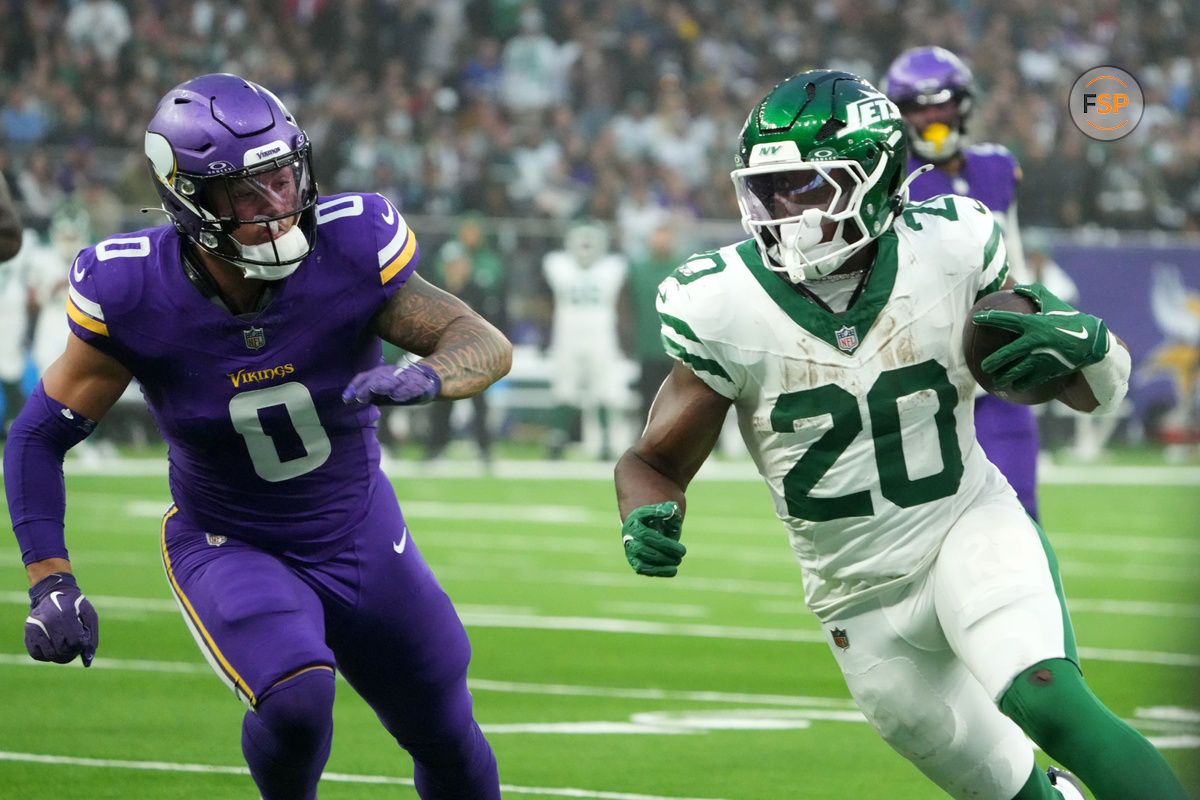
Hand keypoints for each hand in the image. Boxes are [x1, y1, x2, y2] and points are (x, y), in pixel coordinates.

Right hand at [25, 573, 97, 666]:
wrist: (52, 592)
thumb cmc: (75, 606)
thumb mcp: (89, 616)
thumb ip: (92, 638)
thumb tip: (87, 662)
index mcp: (66, 615)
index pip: (76, 642)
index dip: (82, 644)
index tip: (82, 638)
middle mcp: (48, 622)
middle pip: (63, 651)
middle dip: (72, 652)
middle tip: (74, 646)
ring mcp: (36, 628)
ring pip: (51, 655)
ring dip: (61, 656)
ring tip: (65, 648)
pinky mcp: (28, 634)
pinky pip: (37, 655)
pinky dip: (47, 656)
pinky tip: (53, 648)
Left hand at [342, 361, 441, 405]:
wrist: (430, 380)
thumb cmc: (400, 387)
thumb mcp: (381, 390)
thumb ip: (366, 394)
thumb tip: (346, 399)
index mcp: (381, 374)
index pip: (365, 377)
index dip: (356, 386)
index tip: (346, 399)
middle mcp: (394, 374)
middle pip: (378, 378)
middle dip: (368, 386)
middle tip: (359, 396)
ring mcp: (408, 379)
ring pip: (394, 381)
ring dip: (384, 385)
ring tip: (375, 389)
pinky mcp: (422, 386)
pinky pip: (412, 388)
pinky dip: (404, 392)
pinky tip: (396, 397)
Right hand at [622, 501, 685, 576]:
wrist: (648, 532)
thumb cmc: (658, 521)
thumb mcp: (664, 512)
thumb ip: (670, 509)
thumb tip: (671, 511)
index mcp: (635, 519)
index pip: (644, 515)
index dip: (655, 515)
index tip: (669, 516)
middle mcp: (629, 534)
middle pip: (645, 539)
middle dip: (666, 546)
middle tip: (683, 551)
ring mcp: (630, 549)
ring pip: (643, 555)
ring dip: (662, 559)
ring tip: (678, 560)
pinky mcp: (635, 562)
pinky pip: (643, 569)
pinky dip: (658, 571)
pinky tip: (673, 570)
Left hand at [973, 282, 1107, 391]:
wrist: (1094, 341)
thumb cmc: (1071, 319)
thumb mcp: (1054, 303)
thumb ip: (1036, 293)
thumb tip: (1017, 286)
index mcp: (1034, 324)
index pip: (1006, 320)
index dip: (989, 318)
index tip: (975, 318)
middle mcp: (1035, 341)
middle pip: (1007, 354)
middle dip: (992, 361)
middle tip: (983, 366)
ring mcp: (1042, 358)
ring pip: (1016, 371)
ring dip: (1003, 377)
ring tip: (995, 381)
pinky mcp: (1049, 370)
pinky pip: (1030, 380)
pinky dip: (1021, 384)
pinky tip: (1015, 386)